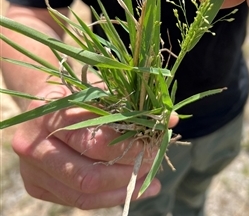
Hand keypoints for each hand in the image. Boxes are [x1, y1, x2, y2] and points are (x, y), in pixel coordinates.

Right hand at [12, 84, 173, 209]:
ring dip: (123, 190)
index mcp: (50, 115)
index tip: (155, 141)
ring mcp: (32, 171)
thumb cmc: (76, 95)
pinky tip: (133, 188)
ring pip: (84, 194)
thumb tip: (172, 119)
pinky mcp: (37, 186)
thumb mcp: (100, 92)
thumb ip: (131, 106)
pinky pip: (78, 200)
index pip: (97, 139)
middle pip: (90, 174)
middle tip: (153, 162)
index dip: (131, 145)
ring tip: (150, 181)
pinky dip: (109, 197)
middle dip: (129, 171)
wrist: (41, 107)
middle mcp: (34, 146)